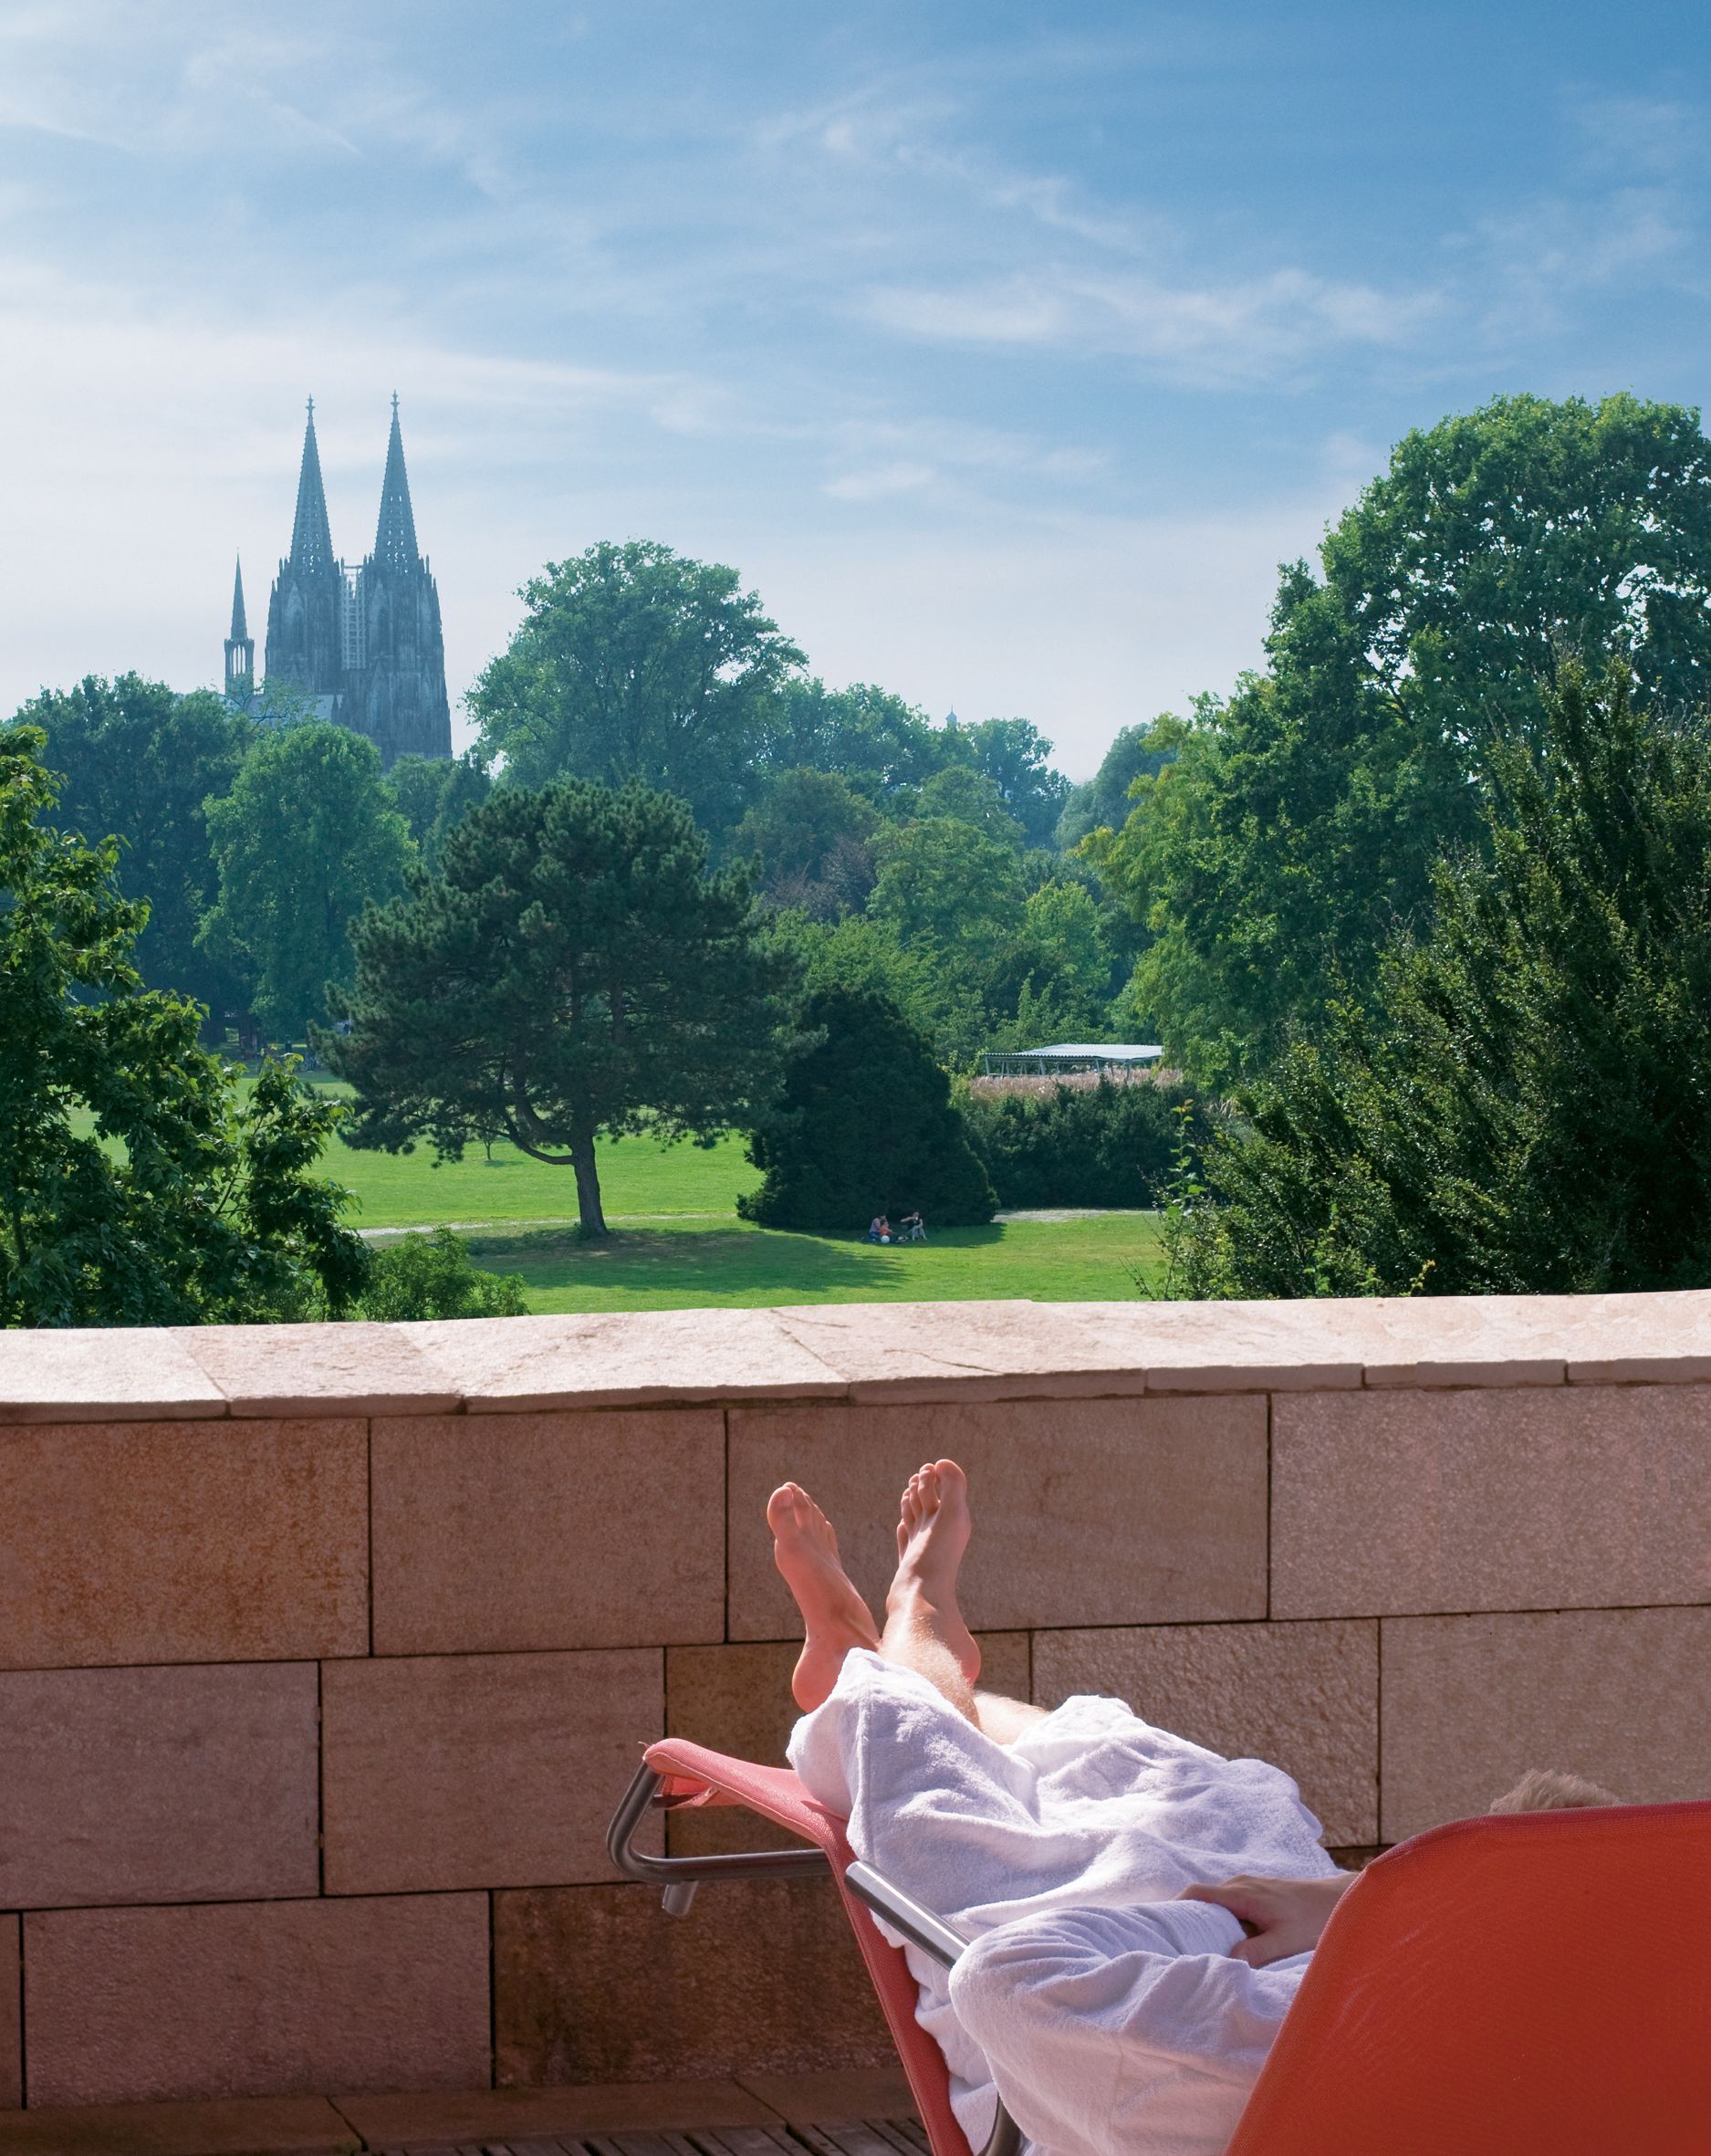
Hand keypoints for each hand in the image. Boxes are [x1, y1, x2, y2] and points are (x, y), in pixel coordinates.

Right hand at [1177, 1872, 1353, 1966]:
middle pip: (1204, 1898)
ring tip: (1202, 1946)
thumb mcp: (1286, 1941)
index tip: (1162, 1925)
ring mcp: (1250, 1886)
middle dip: (1191, 1918)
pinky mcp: (1259, 1893)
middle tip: (1180, 1945)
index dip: (1177, 1906)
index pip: (1197, 1893)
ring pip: (1218, 1902)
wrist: (1340, 1901)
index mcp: (1242, 1893)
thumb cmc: (1314, 1920)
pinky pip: (1231, 1903)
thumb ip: (1257, 1951)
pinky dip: (1224, 1919)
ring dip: (1209, 1921)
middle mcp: (1241, 1884)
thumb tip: (1228, 1959)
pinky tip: (1230, 1940)